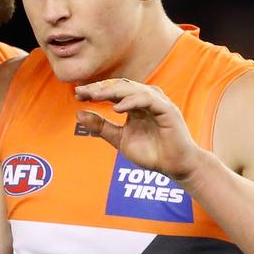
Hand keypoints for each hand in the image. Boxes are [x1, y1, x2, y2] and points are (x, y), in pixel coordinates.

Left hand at [75, 78, 202, 180]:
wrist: (175, 167)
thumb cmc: (151, 153)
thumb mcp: (120, 139)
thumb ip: (101, 127)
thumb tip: (78, 114)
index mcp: (134, 103)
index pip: (112, 90)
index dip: (95, 90)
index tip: (77, 94)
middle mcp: (146, 98)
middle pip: (120, 85)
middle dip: (99, 88)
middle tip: (81, 91)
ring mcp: (157, 102)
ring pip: (132, 89)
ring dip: (112, 91)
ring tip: (94, 96)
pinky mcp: (167, 109)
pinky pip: (147, 100)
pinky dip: (131, 101)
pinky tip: (116, 107)